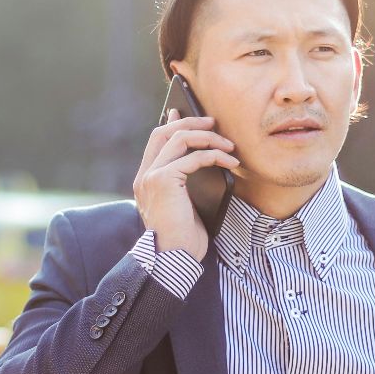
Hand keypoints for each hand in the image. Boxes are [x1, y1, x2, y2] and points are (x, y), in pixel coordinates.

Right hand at [133, 110, 240, 261]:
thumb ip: (184, 183)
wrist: (172, 259)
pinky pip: (193, 158)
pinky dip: (215, 156)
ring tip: (228, 145)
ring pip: (179, 139)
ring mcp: (151, 177)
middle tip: (213, 123)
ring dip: (208, 138)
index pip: (156, 141)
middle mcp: (145, 175)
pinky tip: (229, 163)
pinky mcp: (164, 180)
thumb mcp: (183, 205)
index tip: (186, 114)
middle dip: (191, 123)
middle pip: (165, 132)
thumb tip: (200, 162)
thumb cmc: (182, 239)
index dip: (172, 124)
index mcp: (146, 180)